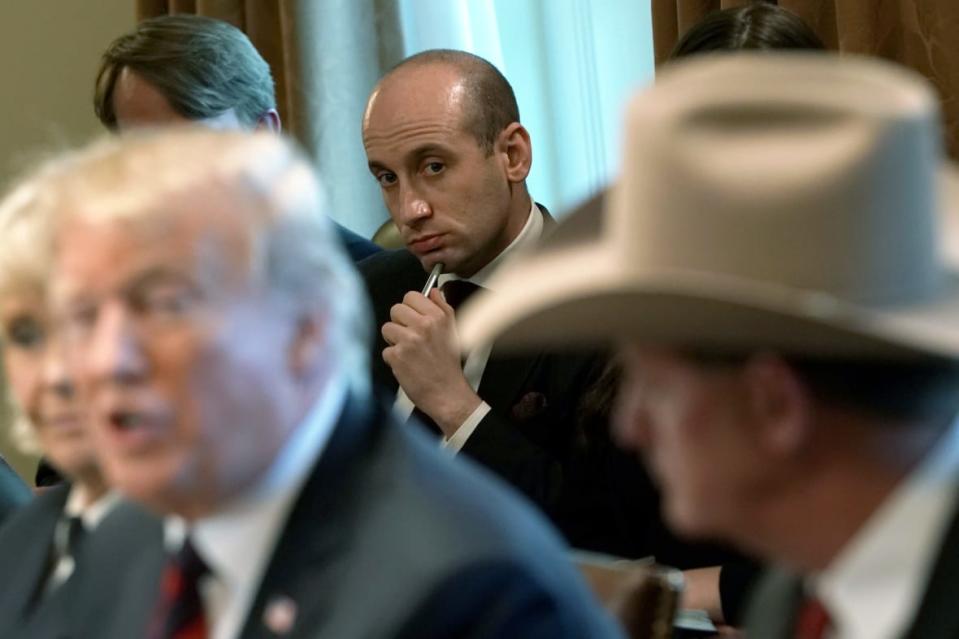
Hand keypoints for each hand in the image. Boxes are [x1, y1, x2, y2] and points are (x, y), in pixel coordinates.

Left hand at [382, 287, 481, 435]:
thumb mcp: (453, 331)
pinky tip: (406, 364)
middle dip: (399, 323)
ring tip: (407, 351)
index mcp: (437, 317)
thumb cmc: (448, 364)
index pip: (411, 296)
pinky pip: (386, 349)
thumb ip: (442, 307)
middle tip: (410, 337)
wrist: (447, 392)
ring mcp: (408, 341)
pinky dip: (393, 358)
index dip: (409, 307)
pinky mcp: (397, 356)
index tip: (412, 318)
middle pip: (395, 310)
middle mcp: (423, 326)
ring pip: (387, 328)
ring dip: (394, 340)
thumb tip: (433, 291)